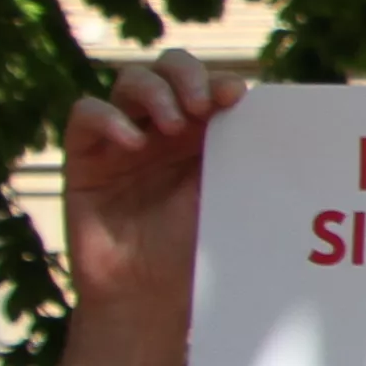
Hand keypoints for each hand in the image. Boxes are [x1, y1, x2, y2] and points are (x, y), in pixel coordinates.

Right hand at [62, 53, 242, 320]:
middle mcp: (161, 129)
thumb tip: (282, 116)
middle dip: (186, 75)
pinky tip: (132, 143)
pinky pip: (86, 113)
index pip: (208, 84)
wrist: (150, 297)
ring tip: (173, 125)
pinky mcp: (84, 157)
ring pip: (129, 81)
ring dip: (154, 92)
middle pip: (168, 68)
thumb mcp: (228, 197)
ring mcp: (122, 140)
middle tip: (202, 105)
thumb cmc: (196, 252)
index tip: (236, 98)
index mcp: (202, 134)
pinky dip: (109, 118)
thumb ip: (243, 155)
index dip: (220, 81)